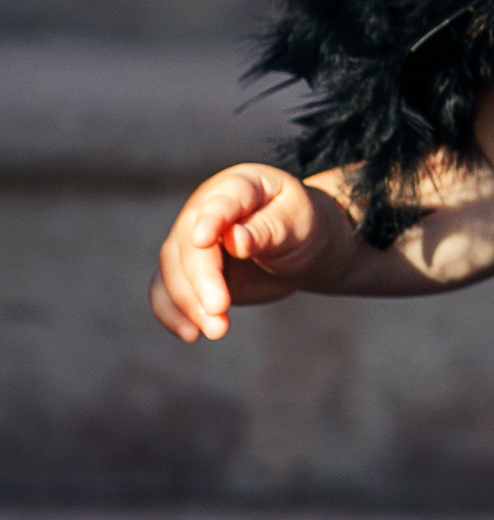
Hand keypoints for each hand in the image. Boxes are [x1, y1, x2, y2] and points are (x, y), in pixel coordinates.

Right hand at [149, 163, 350, 342]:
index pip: (220, 201)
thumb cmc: (301, 225)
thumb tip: (235, 239)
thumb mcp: (297, 223)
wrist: (298, 245)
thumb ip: (269, 229)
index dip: (211, 219)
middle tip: (219, 310)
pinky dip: (172, 313)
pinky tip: (189, 334)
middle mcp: (205, 210)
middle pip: (189, 244)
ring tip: (217, 330)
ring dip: (187, 303)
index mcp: (239, 186)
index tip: (202, 239)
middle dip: (201, 279)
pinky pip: (167, 291)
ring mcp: (191, 241)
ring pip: (172, 270)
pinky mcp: (188, 272)